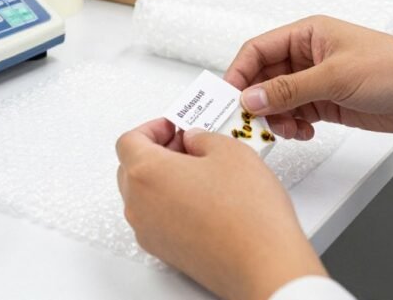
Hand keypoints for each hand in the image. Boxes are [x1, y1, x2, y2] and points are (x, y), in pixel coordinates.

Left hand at [116, 119, 325, 299]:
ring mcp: (148, 231)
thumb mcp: (230, 150)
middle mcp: (138, 204)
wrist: (264, 264)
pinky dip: (170, 203)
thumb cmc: (247, 213)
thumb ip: (202, 137)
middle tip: (188, 145)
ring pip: (143, 195)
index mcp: (145, 173)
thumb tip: (193, 140)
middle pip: (131, 168)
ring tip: (200, 172)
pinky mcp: (163, 250)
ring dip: (163, 178)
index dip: (153, 128)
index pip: (129, 141)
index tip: (175, 127)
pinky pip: (156, 218)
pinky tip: (203, 199)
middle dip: (157, 152)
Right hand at [224, 16, 392, 137]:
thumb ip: (290, 89)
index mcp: (307, 34)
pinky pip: (295, 115)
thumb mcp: (336, 77)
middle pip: (264, 77)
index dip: (239, 73)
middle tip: (251, 123)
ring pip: (277, 100)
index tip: (230, 98)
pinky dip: (293, 126)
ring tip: (288, 130)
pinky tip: (304, 133)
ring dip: (276, 118)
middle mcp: (307, 55)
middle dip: (258, 101)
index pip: (257, 50)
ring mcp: (316, 80)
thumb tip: (251, 97)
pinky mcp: (327, 103)